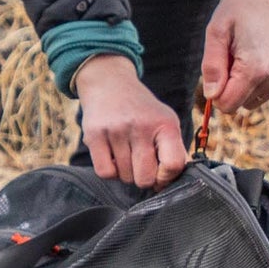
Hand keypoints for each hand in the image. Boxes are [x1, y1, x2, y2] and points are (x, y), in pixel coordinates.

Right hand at [74, 56, 186, 187]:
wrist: (109, 83)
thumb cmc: (142, 111)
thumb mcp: (165, 121)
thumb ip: (173, 151)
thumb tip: (170, 184)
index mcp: (165, 124)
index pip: (173, 165)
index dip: (167, 178)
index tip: (160, 174)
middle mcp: (141, 126)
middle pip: (146, 178)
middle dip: (143, 177)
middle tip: (140, 163)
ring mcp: (117, 130)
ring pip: (125, 177)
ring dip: (126, 172)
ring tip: (125, 152)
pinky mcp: (95, 134)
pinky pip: (105, 173)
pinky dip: (110, 171)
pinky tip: (112, 156)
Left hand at [201, 0, 268, 112]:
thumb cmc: (241, 9)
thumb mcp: (217, 31)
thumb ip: (212, 66)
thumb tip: (211, 96)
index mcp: (255, 69)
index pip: (227, 105)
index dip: (215, 90)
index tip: (217, 66)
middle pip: (237, 105)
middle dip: (227, 86)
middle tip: (230, 56)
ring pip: (248, 102)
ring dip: (239, 85)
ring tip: (241, 55)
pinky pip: (259, 94)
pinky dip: (251, 82)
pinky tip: (252, 57)